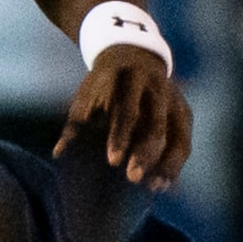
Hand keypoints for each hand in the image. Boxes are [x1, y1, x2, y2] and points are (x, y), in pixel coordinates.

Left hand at [55, 48, 189, 187]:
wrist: (134, 53)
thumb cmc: (104, 81)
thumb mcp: (88, 92)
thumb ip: (76, 122)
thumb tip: (58, 154)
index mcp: (129, 79)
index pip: (127, 110)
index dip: (120, 136)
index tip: (112, 162)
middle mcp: (156, 87)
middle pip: (155, 124)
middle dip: (145, 153)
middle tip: (133, 178)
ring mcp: (174, 100)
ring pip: (177, 135)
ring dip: (167, 164)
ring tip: (154, 187)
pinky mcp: (184, 112)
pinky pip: (184, 142)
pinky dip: (176, 164)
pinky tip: (166, 184)